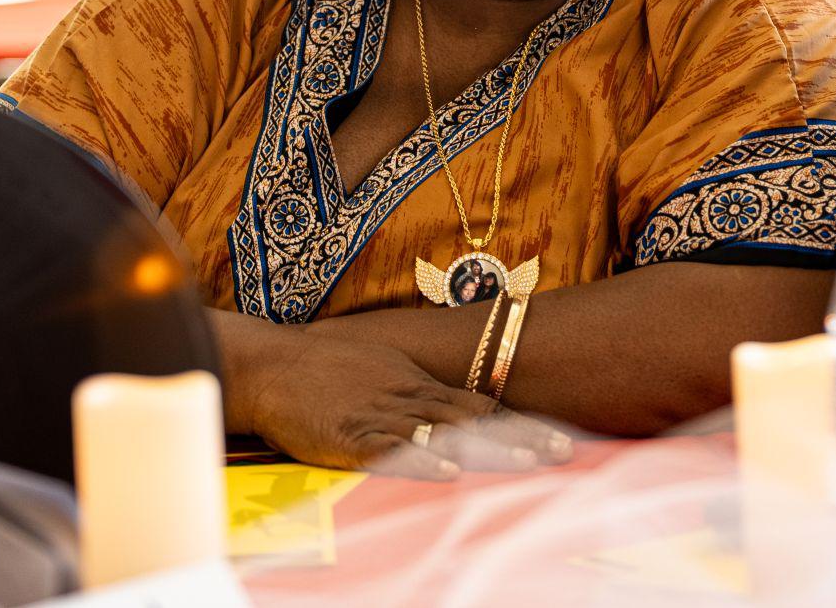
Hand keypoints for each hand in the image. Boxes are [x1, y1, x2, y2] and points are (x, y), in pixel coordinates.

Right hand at [232, 321, 573, 478]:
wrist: (273, 365)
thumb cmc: (329, 371)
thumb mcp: (386, 372)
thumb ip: (425, 394)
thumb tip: (469, 411)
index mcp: (419, 385)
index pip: (481, 406)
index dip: (521, 424)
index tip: (560, 439)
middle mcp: (409, 397)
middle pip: (475, 420)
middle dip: (519, 438)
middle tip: (562, 452)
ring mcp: (381, 415)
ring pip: (443, 432)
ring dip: (487, 449)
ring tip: (526, 463)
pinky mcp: (349, 436)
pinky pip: (391, 449)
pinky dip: (421, 458)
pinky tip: (448, 469)